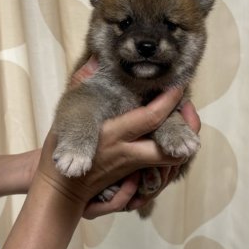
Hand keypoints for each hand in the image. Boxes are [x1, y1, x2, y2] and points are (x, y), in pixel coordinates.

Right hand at [37, 57, 200, 218]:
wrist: (61, 189)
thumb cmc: (61, 149)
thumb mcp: (68, 111)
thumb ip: (81, 83)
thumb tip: (96, 58)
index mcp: (113, 134)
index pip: (150, 117)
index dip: (169, 101)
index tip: (178, 87)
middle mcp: (128, 153)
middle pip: (169, 148)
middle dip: (187, 129)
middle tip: (188, 109)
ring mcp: (133, 169)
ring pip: (170, 163)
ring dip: (182, 144)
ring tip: (183, 122)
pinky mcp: (134, 179)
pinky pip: (163, 171)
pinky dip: (173, 156)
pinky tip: (170, 140)